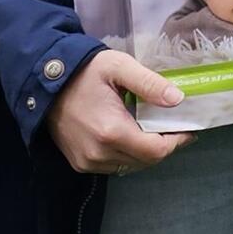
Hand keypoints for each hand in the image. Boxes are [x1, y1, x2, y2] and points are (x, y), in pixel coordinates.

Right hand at [43, 50, 191, 175]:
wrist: (44, 82)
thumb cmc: (84, 71)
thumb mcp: (119, 67)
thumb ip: (149, 83)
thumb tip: (178, 100)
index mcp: (111, 131)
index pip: (156, 151)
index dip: (177, 141)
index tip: (188, 129)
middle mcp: (99, 153)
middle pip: (146, 161)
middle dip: (164, 146)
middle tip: (173, 127)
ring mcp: (87, 162)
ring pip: (131, 166)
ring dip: (146, 152)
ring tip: (153, 130)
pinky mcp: (79, 163)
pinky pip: (114, 166)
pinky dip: (128, 155)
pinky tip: (131, 135)